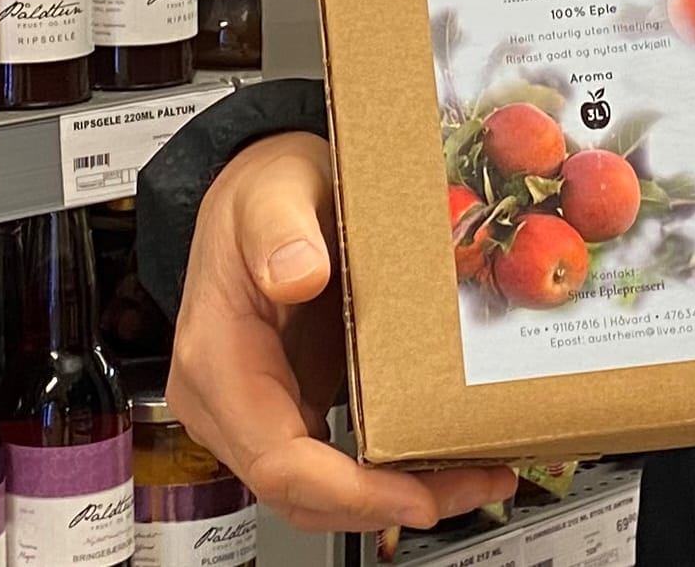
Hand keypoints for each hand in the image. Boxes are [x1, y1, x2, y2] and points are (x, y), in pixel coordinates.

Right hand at [166, 132, 516, 530]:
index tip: (414, 494)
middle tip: (476, 482)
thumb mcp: (271, 192)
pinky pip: (334, 463)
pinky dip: (387, 473)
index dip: (348, 491)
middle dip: (390, 504)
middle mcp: (230, 401)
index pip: (276, 461)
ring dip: (397, 496)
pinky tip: (444, 458)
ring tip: (477, 474)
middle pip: (304, 493)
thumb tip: (297, 274)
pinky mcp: (292, 406)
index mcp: (217, 359)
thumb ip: (279, 230)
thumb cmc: (260, 192)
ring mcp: (259, 410)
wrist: (257, 190)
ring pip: (321, 490)